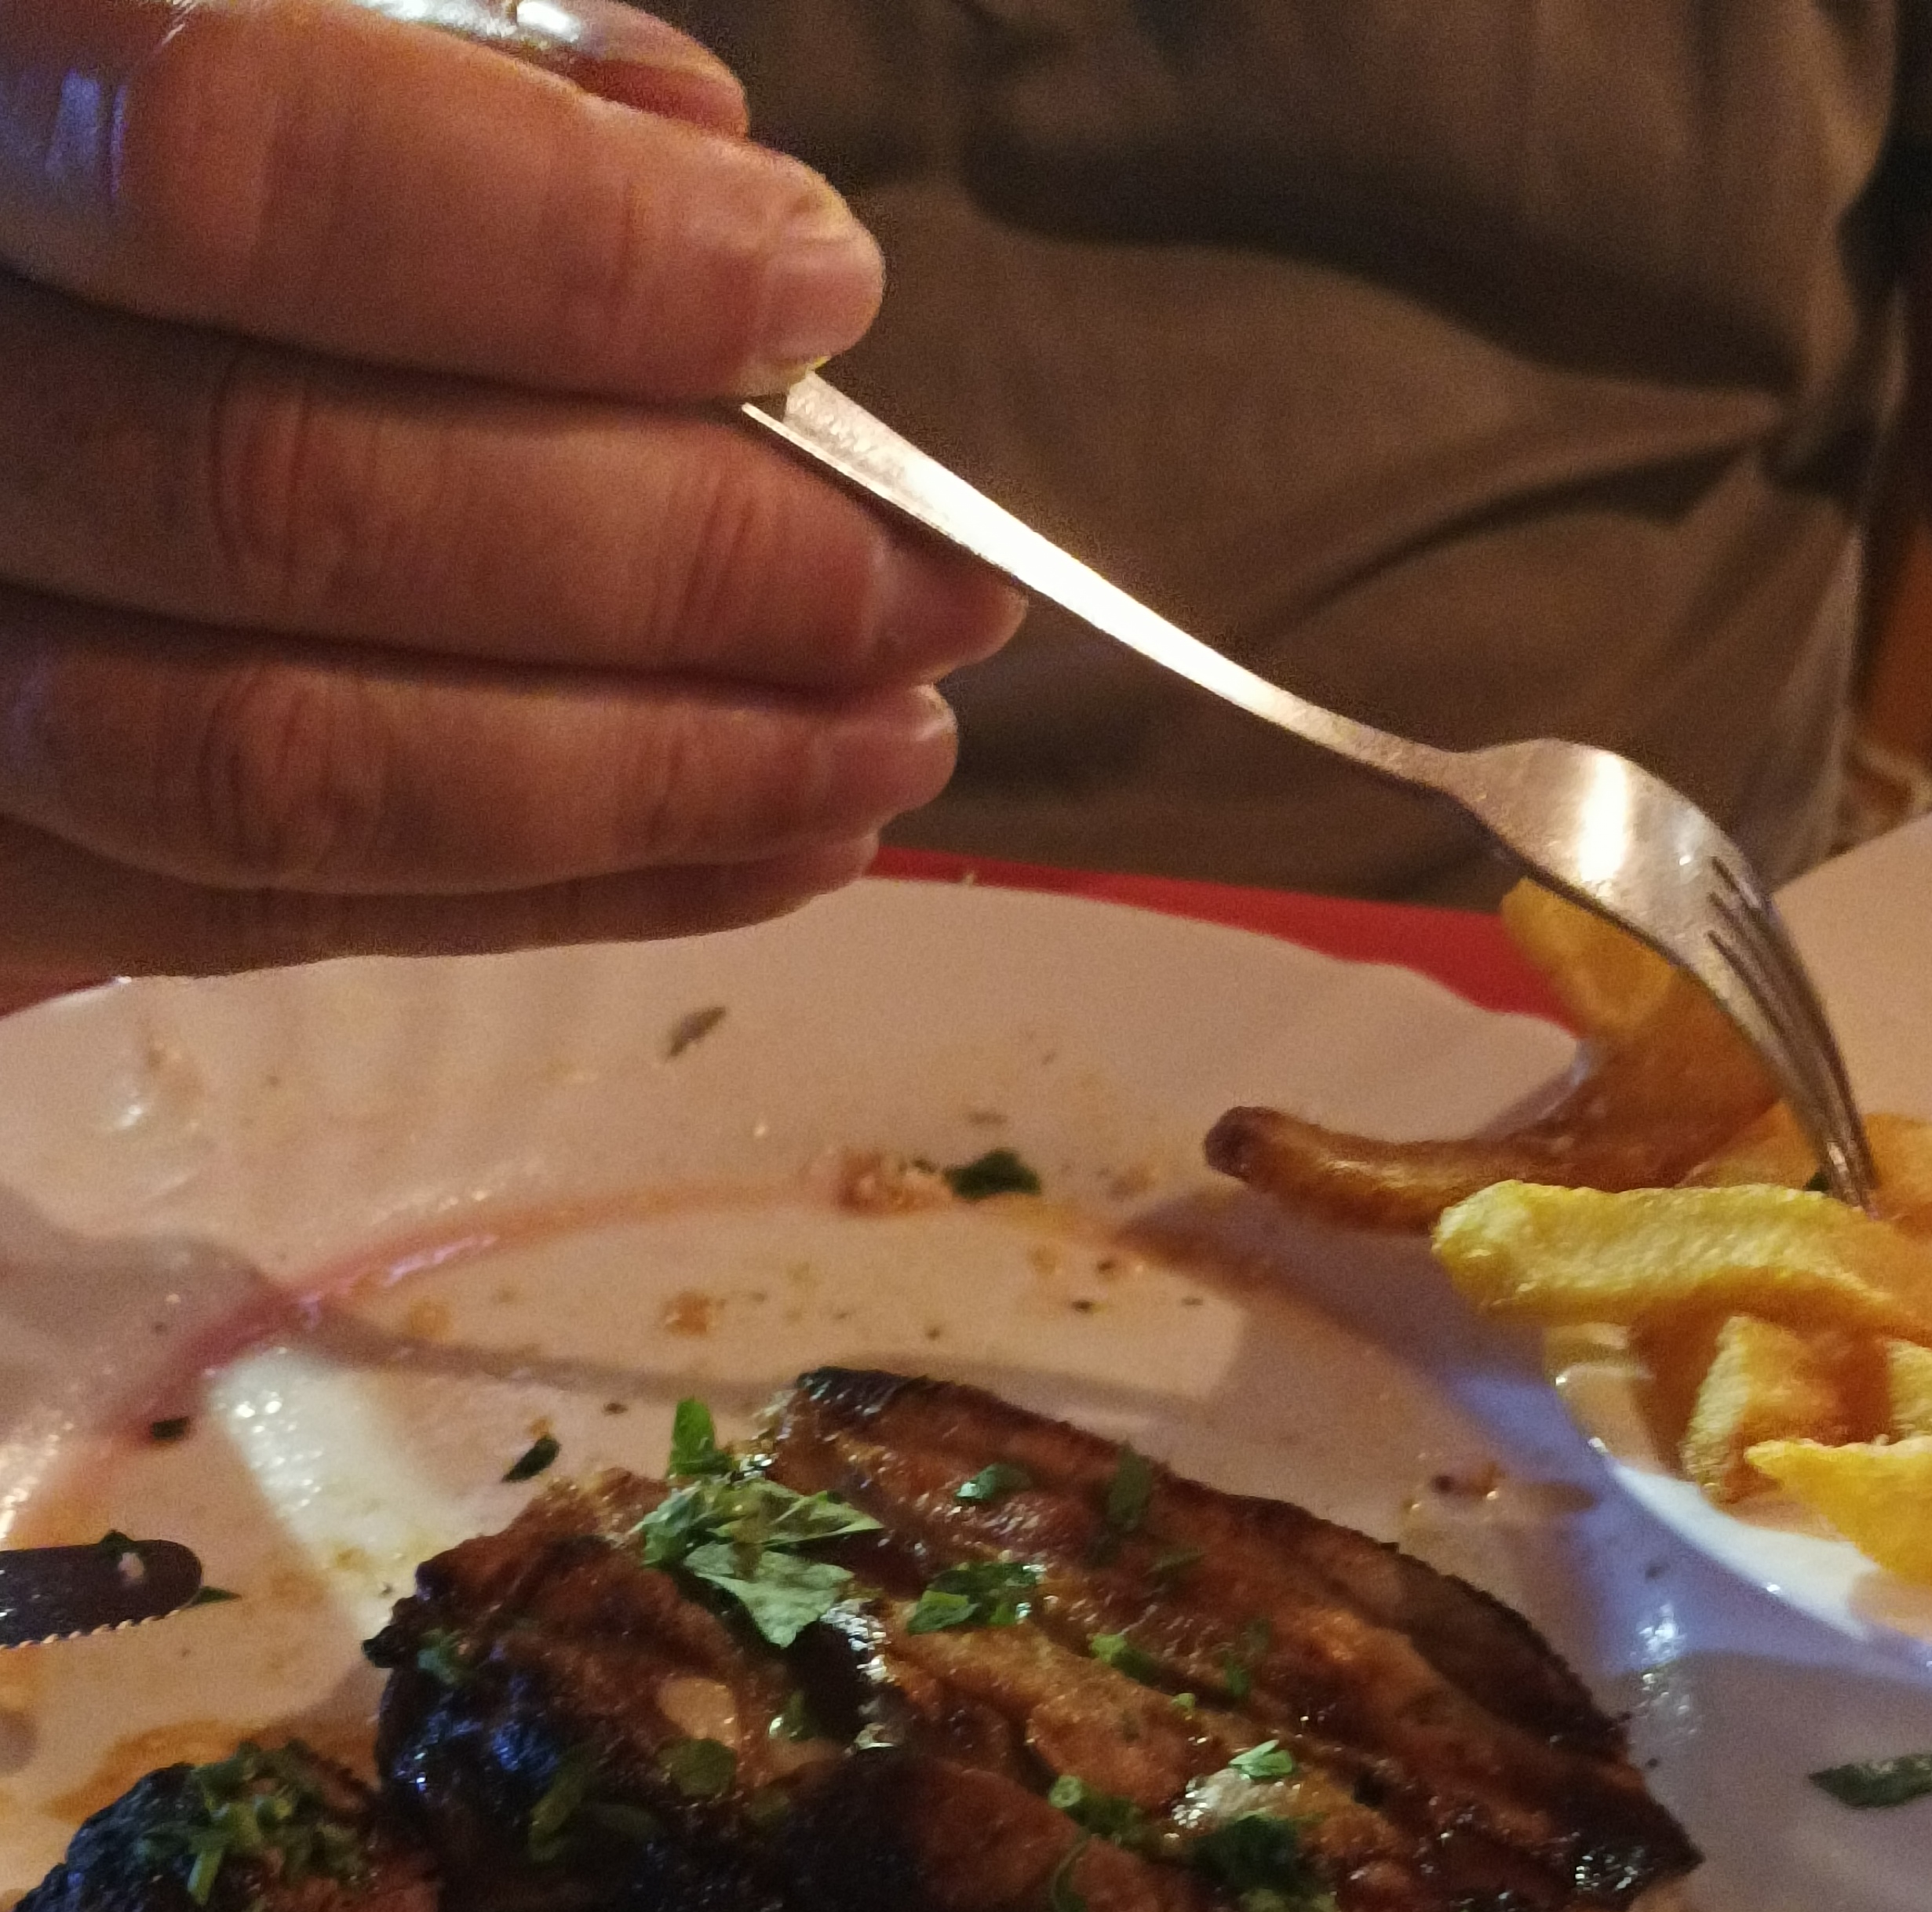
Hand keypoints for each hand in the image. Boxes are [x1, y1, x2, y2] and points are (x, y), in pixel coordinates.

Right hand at [0, 0, 1020, 1010]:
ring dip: (646, 780)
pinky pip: (267, 922)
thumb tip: (686, 145)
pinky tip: (774, 849)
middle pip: (285, 505)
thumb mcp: (219, 24)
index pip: (233, 165)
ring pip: (277, 770)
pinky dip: (558, 898)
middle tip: (929, 591)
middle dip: (670, 561)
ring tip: (888, 746)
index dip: (556, 244)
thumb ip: (413, 51)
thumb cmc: (120, 189)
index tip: (821, 284)